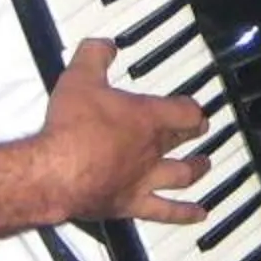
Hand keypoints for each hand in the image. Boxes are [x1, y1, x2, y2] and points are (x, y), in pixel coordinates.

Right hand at [32, 38, 211, 225]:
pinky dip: (184, 213)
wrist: (56, 172)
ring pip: (182, 175)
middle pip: (182, 139)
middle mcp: (152, 149)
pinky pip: (166, 211)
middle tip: (201, 129)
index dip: (191, 107)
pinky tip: (197, 216)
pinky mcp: (130, 204)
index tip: (193, 106)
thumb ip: (95, 56)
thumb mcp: (80, 78)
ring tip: (204, 167)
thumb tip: (103, 45)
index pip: (184, 110)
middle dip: (193, 132)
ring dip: (196, 169)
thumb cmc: (71, 129)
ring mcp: (144, 179)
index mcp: (146, 117)